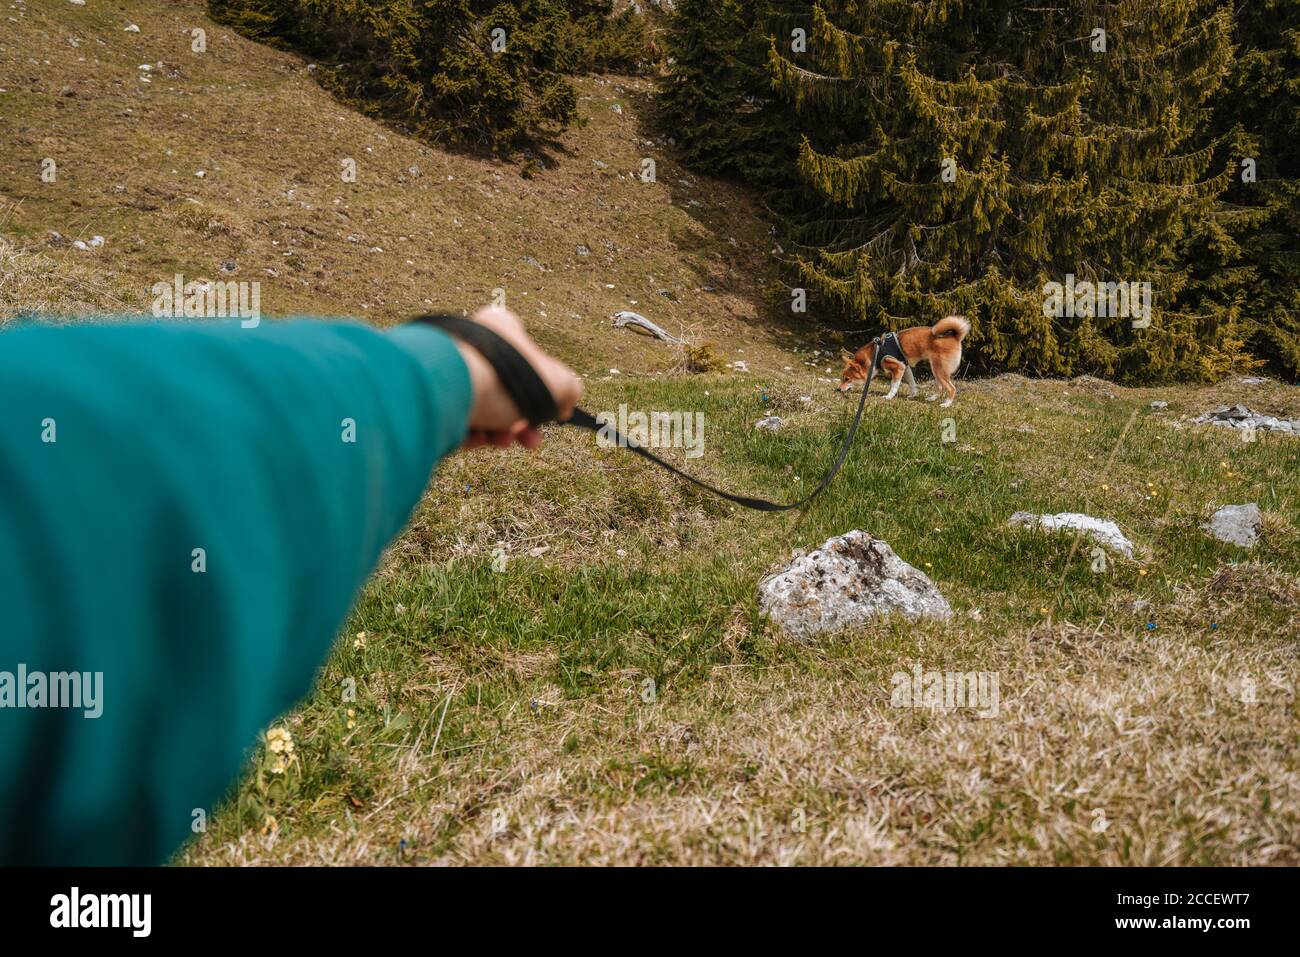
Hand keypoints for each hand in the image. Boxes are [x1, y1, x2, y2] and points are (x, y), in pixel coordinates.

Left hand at [451, 306, 581, 449]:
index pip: (529, 355)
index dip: (544, 389)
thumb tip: (564, 404)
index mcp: (502, 328)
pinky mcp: (432, 393)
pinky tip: (477, 441)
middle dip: (521, 422)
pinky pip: (457, 417)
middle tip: (529, 439)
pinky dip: (470, 433)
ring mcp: (451, 368)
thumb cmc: (505, 378)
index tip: (550, 414)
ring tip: (501, 442)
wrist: (450, 390)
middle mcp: (474, 343)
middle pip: (507, 391)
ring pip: (483, 408)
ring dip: (498, 433)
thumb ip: (569, 390)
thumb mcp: (556, 382)